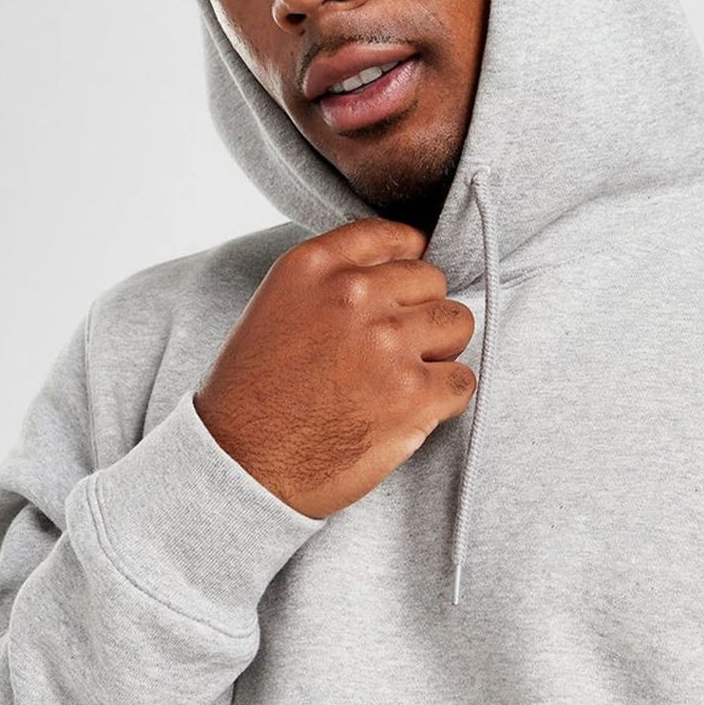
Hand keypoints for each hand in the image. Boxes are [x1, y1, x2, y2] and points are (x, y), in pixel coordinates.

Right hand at [193, 216, 476, 518]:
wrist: (240, 467)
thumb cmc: (250, 397)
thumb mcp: (274, 309)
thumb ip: (328, 284)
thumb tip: (390, 280)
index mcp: (313, 266)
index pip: (394, 237)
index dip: (407, 266)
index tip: (403, 293)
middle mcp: (353, 294)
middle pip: (433, 281)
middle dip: (421, 314)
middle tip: (394, 352)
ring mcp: (387, 342)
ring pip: (457, 324)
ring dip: (440, 352)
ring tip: (405, 380)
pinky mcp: (413, 394)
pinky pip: (463, 380)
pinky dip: (446, 398)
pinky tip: (413, 411)